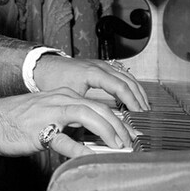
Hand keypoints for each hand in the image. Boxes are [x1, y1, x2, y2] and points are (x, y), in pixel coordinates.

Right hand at [0, 90, 135, 159]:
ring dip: (108, 132)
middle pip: (99, 108)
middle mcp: (59, 100)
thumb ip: (69, 122)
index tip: (131, 134)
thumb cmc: (16, 121)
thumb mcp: (47, 115)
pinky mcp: (39, 130)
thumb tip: (92, 139)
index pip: (98, 104)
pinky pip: (65, 140)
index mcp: (63, 96)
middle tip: (132, 143)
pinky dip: (81, 149)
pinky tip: (91, 157)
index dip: (118, 120)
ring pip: (88, 115)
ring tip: (119, 147)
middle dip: (120, 126)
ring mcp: (50, 113)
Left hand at [32, 54, 149, 110]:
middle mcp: (99, 66)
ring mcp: (100, 64)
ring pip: (126, 75)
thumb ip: (84, 109)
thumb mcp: (68, 97)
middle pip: (127, 80)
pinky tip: (133, 96)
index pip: (119, 86)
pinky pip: (121, 73)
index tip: (138, 113)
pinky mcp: (100, 66)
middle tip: (146, 114)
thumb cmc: (51, 80)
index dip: (131, 101)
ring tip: (144, 107)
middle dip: (139, 97)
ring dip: (137, 91)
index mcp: (92, 72)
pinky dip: (130, 85)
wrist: (42, 66)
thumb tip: (98, 126)